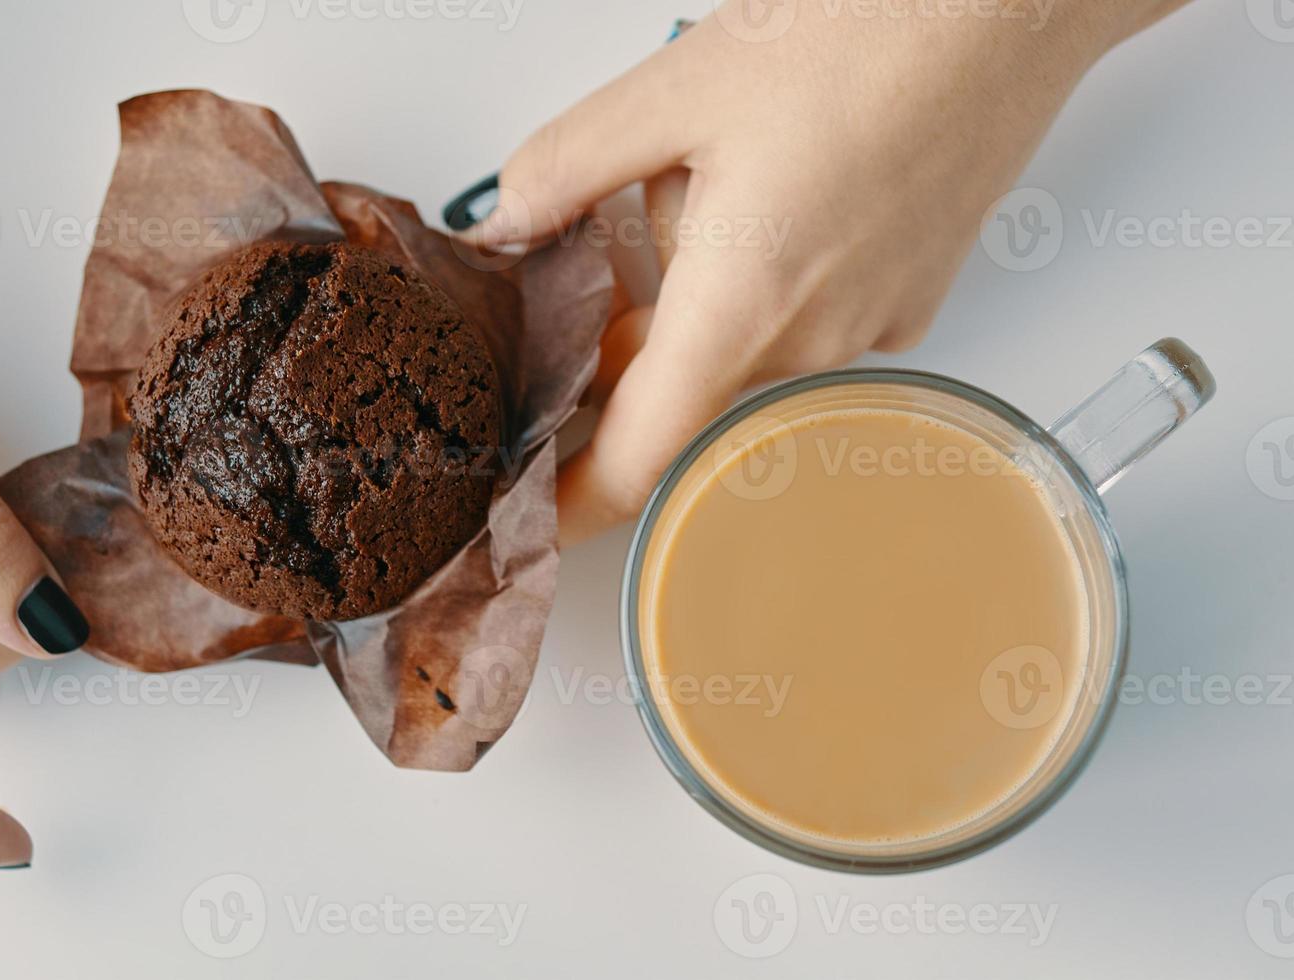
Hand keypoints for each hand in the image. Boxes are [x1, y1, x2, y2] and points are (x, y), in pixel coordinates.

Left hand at [468, 0, 1185, 544]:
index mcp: (740, 305)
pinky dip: (765, 285)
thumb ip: (567, 166)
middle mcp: (811, 341)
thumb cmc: (871, 32)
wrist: (1012, 7)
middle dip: (627, 347)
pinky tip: (775, 191)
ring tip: (713, 182)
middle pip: (681, 392)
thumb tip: (507, 221)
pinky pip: (805, 324)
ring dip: (700, 301)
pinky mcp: (910, 301)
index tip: (530, 518)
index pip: (637, 459)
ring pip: (743, 350)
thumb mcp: (677, 87)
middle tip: (599, 260)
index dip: (572, 504)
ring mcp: (869, 328)